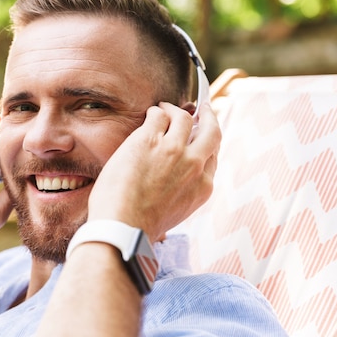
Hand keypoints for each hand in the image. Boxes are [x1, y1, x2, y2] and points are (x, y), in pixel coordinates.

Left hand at [88, 102, 219, 240]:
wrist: (124, 228)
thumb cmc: (141, 227)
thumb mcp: (176, 213)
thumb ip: (183, 193)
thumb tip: (175, 183)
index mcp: (203, 187)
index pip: (212, 156)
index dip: (207, 142)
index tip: (201, 135)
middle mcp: (194, 165)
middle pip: (211, 131)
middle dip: (209, 116)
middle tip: (204, 108)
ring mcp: (173, 150)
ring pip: (183, 117)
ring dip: (175, 109)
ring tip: (164, 108)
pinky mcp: (150, 139)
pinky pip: (158, 115)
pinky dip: (155, 112)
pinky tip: (149, 114)